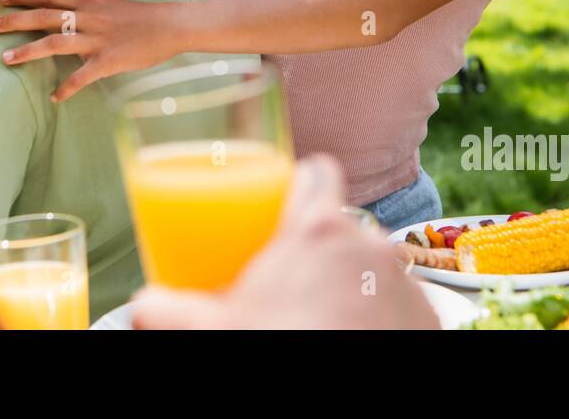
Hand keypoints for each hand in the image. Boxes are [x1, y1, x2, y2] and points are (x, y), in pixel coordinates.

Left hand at [0, 0, 181, 100]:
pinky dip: (66, 88)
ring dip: (28, 51)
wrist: (170, 26)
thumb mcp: (109, 7)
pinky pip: (82, 76)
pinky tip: (54, 97)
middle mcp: (88, 18)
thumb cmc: (141, 18)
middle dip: (16, 21)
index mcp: (88, 4)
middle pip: (44, 17)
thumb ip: (86, 11)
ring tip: (6, 59)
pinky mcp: (108, 60)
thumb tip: (66, 16)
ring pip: (55, 43)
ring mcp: (97, 39)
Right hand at [130, 156, 440, 329]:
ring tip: (318, 314)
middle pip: (340, 222)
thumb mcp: (209, 330)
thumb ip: (165, 308)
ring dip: (348, 280)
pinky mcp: (426, 314)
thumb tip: (142, 305)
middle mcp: (367, 243)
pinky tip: (349, 332)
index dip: (298, 184)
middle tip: (288, 276)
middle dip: (317, 245)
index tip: (281, 205)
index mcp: (315, 230)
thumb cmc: (281, 347)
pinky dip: (378, 311)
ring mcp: (402, 279)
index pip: (316, 173)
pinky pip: (397, 298)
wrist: (349, 406)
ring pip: (369, 262)